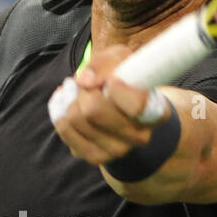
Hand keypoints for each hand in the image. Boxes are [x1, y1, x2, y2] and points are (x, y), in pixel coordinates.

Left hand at [51, 45, 168, 166]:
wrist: (121, 108)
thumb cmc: (125, 79)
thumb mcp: (122, 60)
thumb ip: (107, 63)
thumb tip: (84, 81)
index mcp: (155, 113)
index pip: (136, 105)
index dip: (117, 87)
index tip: (112, 79)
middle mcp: (139, 137)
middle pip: (94, 110)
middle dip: (86, 90)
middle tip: (90, 85)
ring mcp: (116, 151)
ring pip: (76, 119)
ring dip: (72, 100)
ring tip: (81, 94)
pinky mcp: (94, 156)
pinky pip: (65, 130)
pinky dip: (61, 113)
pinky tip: (70, 106)